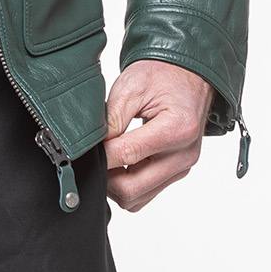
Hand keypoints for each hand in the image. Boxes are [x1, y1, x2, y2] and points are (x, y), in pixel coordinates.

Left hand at [102, 59, 214, 210]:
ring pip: (137, 198)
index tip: (83, 150)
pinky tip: (119, 163)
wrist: (187, 74)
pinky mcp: (177, 172)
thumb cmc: (161, 74)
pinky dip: (127, 185)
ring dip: (114, 184)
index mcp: (177, 128)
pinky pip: (145, 194)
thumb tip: (92, 148)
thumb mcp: (131, 87)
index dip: (100, 155)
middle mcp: (184, 154)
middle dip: (105, 176)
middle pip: (132, 188)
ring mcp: (182, 167)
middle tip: (92, 156)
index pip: (128, 154)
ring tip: (106, 158)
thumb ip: (111, 120)